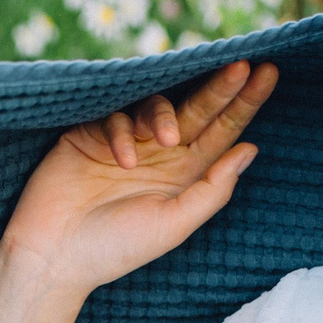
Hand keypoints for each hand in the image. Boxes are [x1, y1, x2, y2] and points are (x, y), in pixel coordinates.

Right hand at [0, 60, 280, 300]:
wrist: (54, 256)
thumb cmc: (116, 248)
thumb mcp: (174, 225)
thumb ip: (213, 189)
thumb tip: (250, 149)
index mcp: (185, 175)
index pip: (222, 133)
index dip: (245, 104)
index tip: (268, 74)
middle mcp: (160, 154)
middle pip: (198, 109)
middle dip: (221, 87)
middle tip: (242, 65)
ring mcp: (126, 141)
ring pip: (157, 106)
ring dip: (164, 115)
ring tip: (165, 139)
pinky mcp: (91, 134)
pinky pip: (115, 115)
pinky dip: (121, 133)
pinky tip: (120, 159)